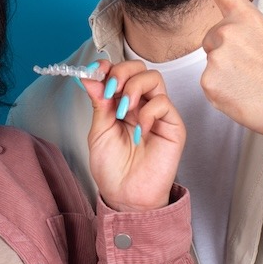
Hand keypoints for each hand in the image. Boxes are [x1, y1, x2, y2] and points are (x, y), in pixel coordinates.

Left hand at [84, 60, 186, 212]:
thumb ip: (98, 103)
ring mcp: (158, 113)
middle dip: (121, 72)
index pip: (120, 72)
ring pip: (154, 78)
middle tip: (110, 90)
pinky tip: (138, 132)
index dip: (108, 67)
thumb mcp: (98, 131)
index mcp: (121, 103)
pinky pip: (163, 103)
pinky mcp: (173, 126)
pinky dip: (147, 113)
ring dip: (134, 88)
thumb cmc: (112, 169)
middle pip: (138, 68)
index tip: (95, 71)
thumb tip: (90, 77)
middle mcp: (141, 104)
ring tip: (123, 111)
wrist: (125, 196)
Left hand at [175, 0, 262, 140]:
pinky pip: (207, 83)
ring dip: (224, 72)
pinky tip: (241, 94)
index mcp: (247, 15)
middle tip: (252, 67)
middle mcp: (228, 30)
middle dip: (225, 52)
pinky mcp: (208, 81)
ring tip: (250, 82)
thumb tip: (219, 39)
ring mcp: (216, 56)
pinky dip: (221, 91)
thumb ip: (240, 30)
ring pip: (209, 61)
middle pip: (211, 37)